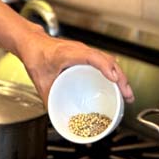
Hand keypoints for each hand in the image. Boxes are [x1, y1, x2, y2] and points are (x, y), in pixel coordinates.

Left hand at [15, 30, 134, 105]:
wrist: (31, 42)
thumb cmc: (35, 54)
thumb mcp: (40, 81)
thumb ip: (48, 99)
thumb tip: (56, 116)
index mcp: (67, 53)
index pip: (92, 56)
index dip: (105, 67)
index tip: (114, 79)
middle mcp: (79, 50)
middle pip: (107, 59)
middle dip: (120, 77)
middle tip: (127, 95)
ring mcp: (84, 50)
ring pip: (108, 60)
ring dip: (119, 75)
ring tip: (127, 93)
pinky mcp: (85, 54)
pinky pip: (104, 60)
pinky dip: (113, 72)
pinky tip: (117, 84)